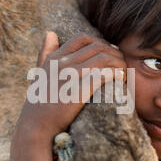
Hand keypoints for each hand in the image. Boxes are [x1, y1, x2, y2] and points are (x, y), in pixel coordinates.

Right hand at [9, 31, 126, 160]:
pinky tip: (121, 80)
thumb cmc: (40, 103)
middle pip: (97, 47)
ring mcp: (70, 76)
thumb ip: (45, 53)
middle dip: (114, 53)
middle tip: (122, 64)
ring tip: (124, 73)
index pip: (82, 38)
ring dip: (119, 63)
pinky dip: (116, 74)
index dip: (100, 42)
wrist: (36, 127)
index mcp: (55, 58)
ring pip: (104, 58)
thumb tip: (50, 33)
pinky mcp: (79, 90)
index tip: (109, 53)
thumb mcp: (40, 74)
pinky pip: (104, 75)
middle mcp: (62, 64)